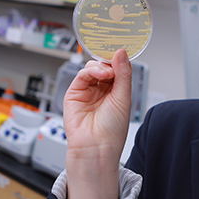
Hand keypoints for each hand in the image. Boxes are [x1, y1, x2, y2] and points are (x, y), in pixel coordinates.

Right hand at [63, 49, 131, 198]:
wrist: (96, 148)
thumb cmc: (112, 130)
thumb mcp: (124, 97)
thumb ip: (123, 73)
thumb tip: (122, 52)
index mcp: (116, 91)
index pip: (118, 69)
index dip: (120, 60)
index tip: (124, 51)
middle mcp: (102, 90)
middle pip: (104, 66)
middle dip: (110, 61)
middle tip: (116, 60)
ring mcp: (88, 91)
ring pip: (93, 67)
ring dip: (102, 66)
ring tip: (109, 73)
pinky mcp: (74, 93)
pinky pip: (82, 74)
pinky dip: (92, 70)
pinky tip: (102, 74)